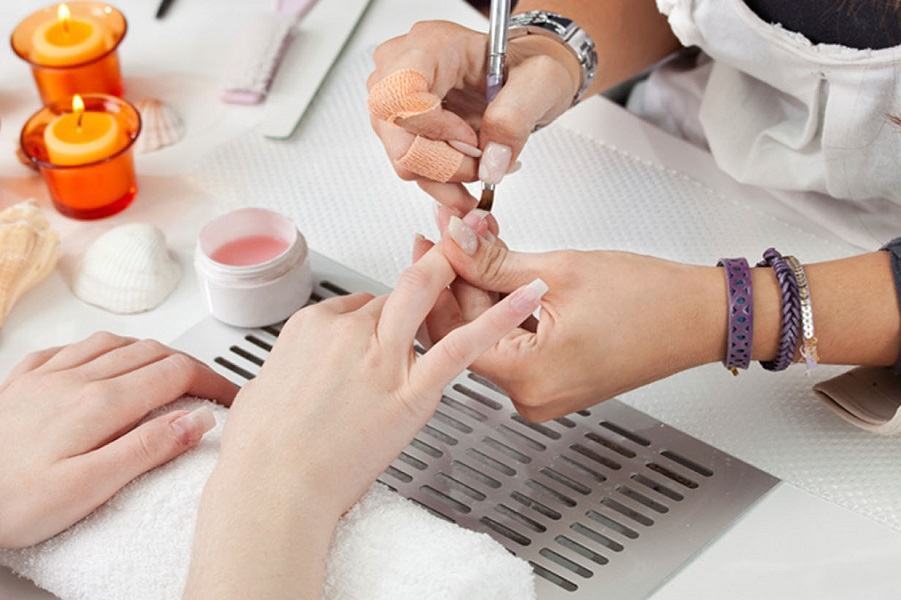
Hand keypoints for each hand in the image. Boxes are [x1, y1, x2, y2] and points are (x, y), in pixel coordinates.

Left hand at [0, 333, 236, 547]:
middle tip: (209, 388)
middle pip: (151, 352)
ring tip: (167, 370)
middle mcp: (75, 379)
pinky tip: (101, 360)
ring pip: (114, 343)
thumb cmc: (8, 501)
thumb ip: (148, 448)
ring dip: (151, 351)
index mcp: (99, 404)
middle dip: (190, 365)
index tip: (232, 397)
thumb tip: (198, 420)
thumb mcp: (88, 488)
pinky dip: (101, 349)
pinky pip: (69, 348)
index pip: (176, 373)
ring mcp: (46, 376)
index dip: (213, 381)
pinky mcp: (20, 382)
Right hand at [185, 246, 546, 598]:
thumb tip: (289, 374)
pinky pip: (461, 346)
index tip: (387, 327)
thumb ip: (286, 371)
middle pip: (396, 290)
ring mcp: (382, 357)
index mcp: (310, 327)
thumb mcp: (261, 392)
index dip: (378, 316)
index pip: (358, 303)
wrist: (271, 488)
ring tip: (476, 259)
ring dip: (449, 279)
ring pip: (422, 299)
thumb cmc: (260, 451)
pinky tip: (524, 296)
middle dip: (424, 268)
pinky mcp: (411, 392)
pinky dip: (497, 318)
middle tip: (447, 255)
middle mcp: (349, 332)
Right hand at [367, 20, 579, 211]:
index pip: (401, 94)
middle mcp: (403, 69)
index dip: (435, 129)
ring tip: (484, 168)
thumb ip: (515, 118)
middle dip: (445, 164)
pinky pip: (412, 167)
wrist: (521, 74)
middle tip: (484, 165)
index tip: (472, 138)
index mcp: (432, 45)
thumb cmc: (525, 65)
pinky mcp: (403, 127)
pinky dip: (444, 182)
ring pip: (404, 159)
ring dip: (447, 177)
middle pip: (397, 136)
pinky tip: (470, 175)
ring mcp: (398, 100)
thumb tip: (490, 161)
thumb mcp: (540, 81)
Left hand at [427, 212, 729, 420]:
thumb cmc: (650, 301)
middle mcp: (532, 396)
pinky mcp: (554, 382)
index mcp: (529, 377)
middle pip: (470, 333)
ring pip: (491, 336)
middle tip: (455, 234)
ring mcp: (543, 393)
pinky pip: (515, 344)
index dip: (436, 281)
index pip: (453, 331)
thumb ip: (495, 261)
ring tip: (483, 241)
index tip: (428, 245)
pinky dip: (507, 309)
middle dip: (461, 278)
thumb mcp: (560, 270)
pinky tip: (505, 272)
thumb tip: (455, 243)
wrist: (699, 318)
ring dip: (484, 289)